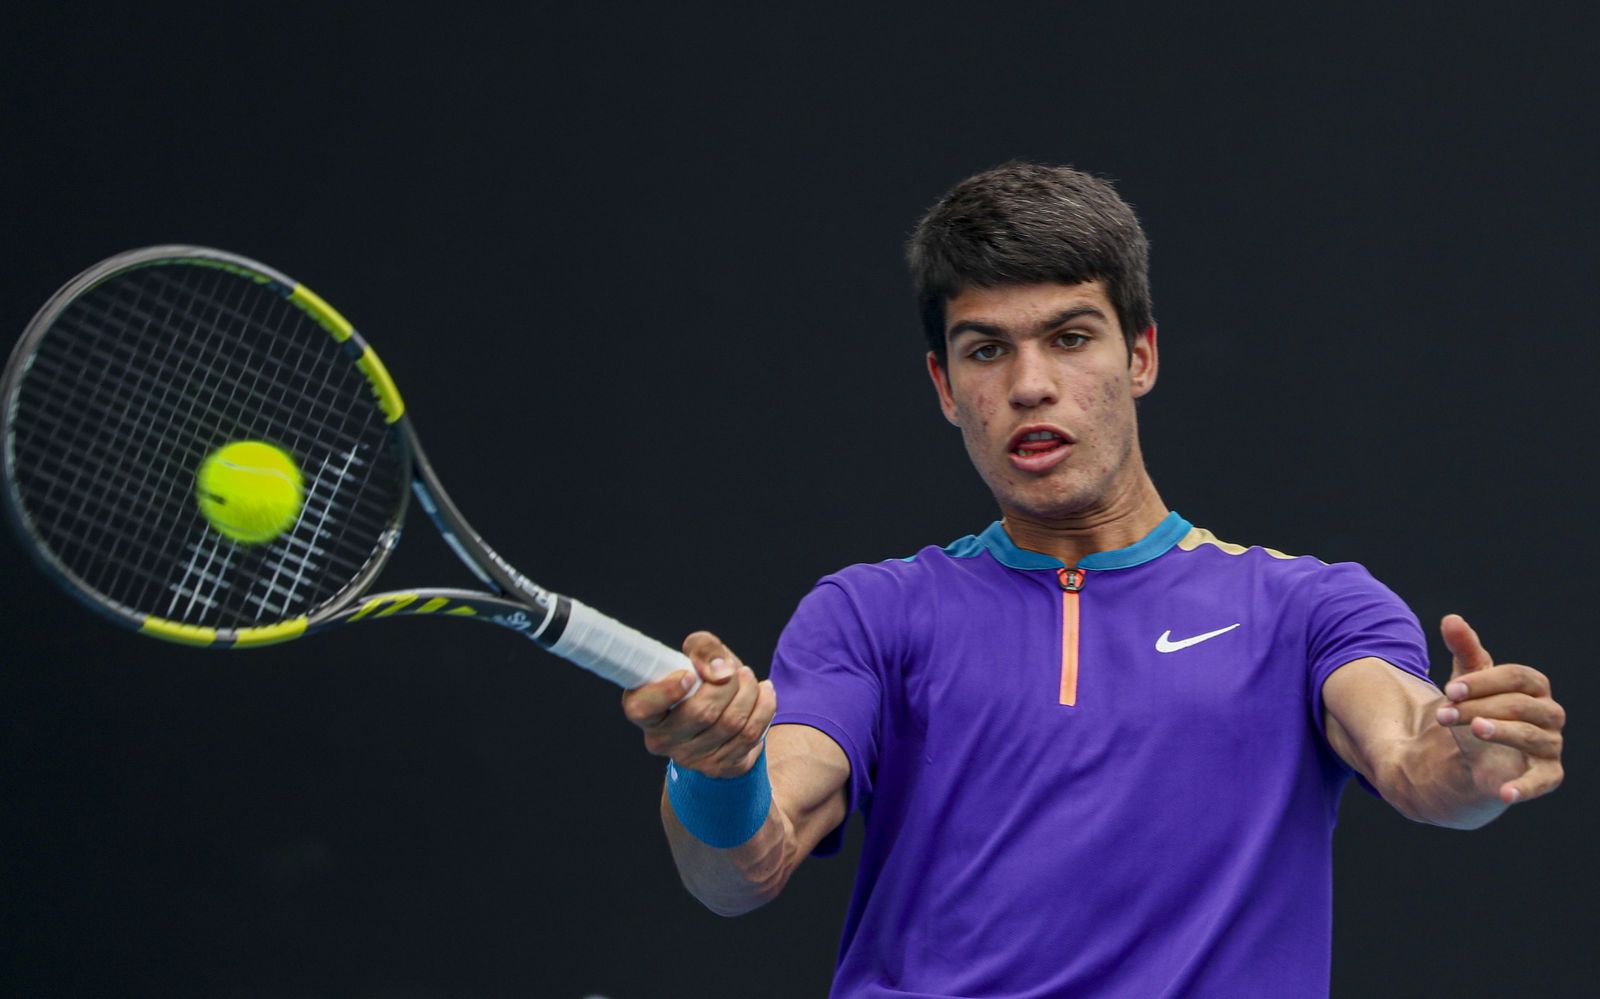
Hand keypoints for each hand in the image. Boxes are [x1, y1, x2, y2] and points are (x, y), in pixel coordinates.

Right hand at [621, 630, 775, 778]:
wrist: (716, 713)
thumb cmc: (698, 679)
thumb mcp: (694, 656)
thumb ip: (703, 648)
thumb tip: (721, 670)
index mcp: (643, 709)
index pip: (645, 707)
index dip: (667, 691)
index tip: (689, 675)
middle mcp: (661, 740)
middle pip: (702, 712)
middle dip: (729, 684)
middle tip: (735, 670)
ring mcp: (689, 758)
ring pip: (731, 723)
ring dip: (749, 693)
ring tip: (749, 678)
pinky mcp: (718, 767)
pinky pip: (750, 737)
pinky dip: (764, 709)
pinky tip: (764, 693)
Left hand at [1435, 614, 1564, 803]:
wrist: (1472, 754)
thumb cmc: (1475, 708)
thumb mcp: (1466, 680)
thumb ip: (1463, 650)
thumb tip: (1451, 619)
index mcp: (1535, 688)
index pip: (1520, 677)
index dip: (1485, 681)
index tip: (1450, 688)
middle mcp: (1550, 715)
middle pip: (1523, 706)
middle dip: (1480, 706)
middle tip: (1443, 712)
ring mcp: (1550, 745)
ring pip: (1531, 736)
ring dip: (1498, 732)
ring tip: (1472, 729)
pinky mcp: (1546, 775)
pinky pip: (1542, 782)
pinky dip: (1525, 788)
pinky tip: (1504, 793)